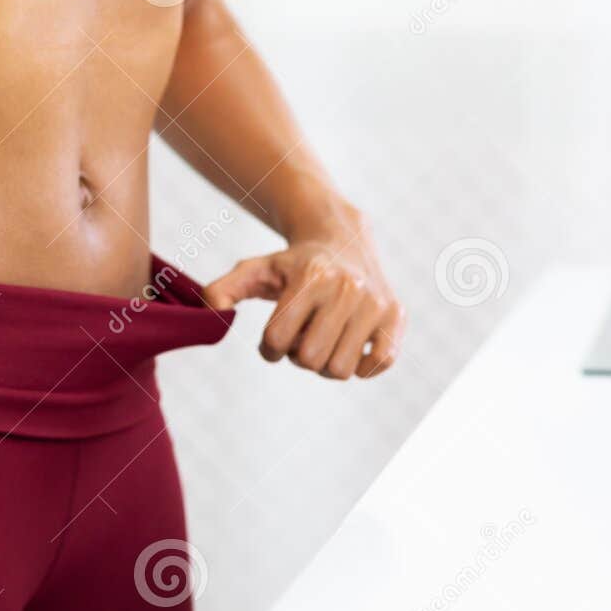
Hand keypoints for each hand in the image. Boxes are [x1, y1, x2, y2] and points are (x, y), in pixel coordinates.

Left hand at [203, 221, 403, 379]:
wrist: (343, 241)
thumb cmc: (293, 264)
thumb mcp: (254, 270)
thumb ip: (224, 289)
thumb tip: (214, 312)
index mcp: (311, 276)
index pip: (277, 339)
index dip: (268, 348)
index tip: (272, 339)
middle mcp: (347, 286)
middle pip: (309, 359)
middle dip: (297, 356)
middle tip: (300, 338)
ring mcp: (375, 302)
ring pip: (341, 369)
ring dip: (325, 364)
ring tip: (322, 339)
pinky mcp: (395, 317)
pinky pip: (379, 364)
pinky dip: (361, 365)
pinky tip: (349, 344)